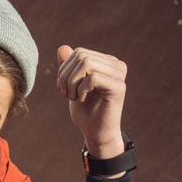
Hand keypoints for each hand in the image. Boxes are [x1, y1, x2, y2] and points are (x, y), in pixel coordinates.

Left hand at [54, 45, 128, 160]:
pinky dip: (81, 89)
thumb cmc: (85, 111)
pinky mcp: (118, 87)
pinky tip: (82, 99)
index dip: (64, 70)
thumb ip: (68, 67)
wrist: (95, 133)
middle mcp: (116, 65)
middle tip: (67, 95)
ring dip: (72, 83)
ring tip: (74, 97)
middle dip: (66, 77)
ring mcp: (119, 75)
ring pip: (86, 63)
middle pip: (81, 56)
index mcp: (106, 62)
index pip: (78, 52)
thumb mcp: (71, 86)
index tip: (63, 89)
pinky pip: (93, 77)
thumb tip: (62, 47)